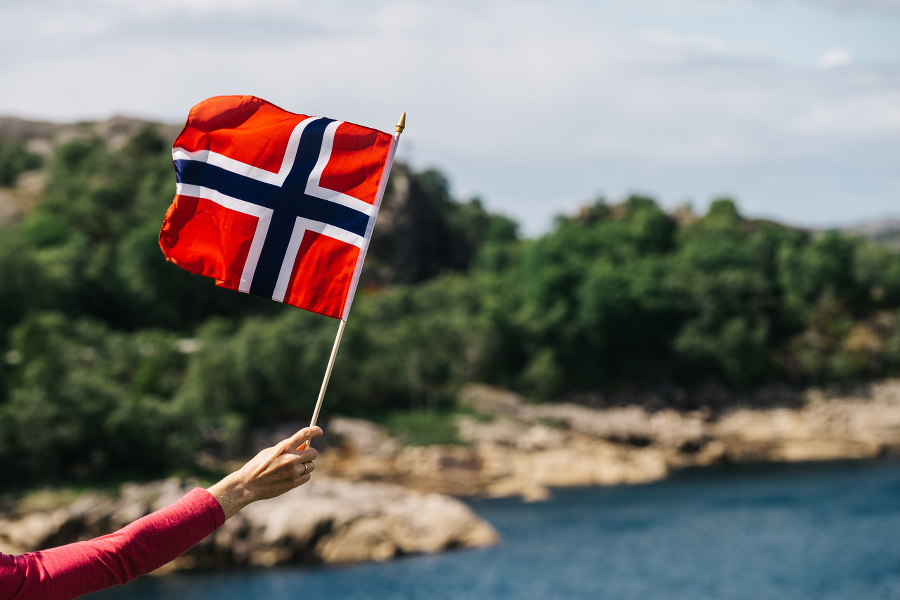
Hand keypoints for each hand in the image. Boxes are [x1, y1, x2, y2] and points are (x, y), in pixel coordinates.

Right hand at [207, 426, 322, 518]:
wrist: (249, 484)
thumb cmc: (258, 465)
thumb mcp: (271, 451)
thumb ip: (287, 448)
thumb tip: (304, 446)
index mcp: (284, 447)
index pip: (305, 434)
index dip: (315, 430)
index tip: (319, 431)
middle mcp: (291, 458)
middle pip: (313, 453)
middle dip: (310, 454)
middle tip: (303, 456)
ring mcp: (293, 471)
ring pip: (311, 466)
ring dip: (306, 466)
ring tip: (294, 468)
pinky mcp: (294, 483)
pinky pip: (307, 477)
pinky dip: (303, 476)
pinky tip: (293, 476)